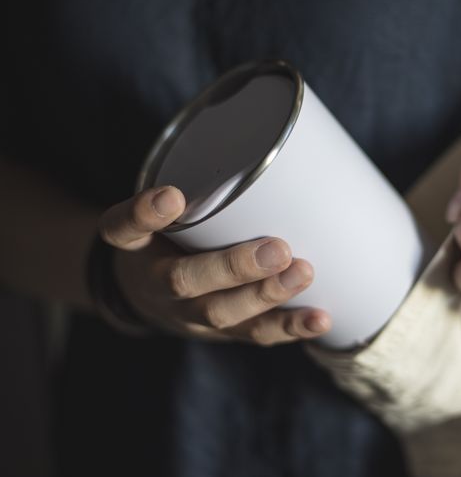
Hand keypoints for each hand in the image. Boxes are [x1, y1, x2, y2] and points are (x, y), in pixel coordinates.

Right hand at [97, 186, 329, 344]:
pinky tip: (320, 318)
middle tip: (277, 249)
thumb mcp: (167, 206)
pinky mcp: (221, 333)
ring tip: (304, 273)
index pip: (124, 228)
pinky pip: (254, 335)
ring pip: (222, 313)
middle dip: (233, 267)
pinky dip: (291, 327)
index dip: (144, 214)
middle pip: (184, 281)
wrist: (147, 296)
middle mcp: (156, 283)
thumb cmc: (170, 236)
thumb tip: (276, 141)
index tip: (172, 195)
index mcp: (135, 245)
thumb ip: (202, 181)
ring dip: (267, 295)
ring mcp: (187, 315)